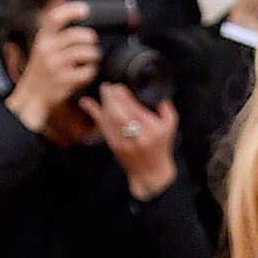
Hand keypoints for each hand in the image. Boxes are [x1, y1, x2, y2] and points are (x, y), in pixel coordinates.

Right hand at [4, 1, 99, 133]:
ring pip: (84, 53)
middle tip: (93, 41)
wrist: (34, 93)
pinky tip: (89, 71)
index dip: (71, 11)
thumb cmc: (44, 68)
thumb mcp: (45, 46)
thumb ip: (57, 33)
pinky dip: (92, 71)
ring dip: (94, 54)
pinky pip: (87, 72)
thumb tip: (76, 14)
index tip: (85, 10)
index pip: (54, 18)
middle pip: (74, 35)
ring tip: (94, 57)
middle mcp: (47, 49)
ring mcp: (55, 65)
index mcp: (43, 38)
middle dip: (89, 37)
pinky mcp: (64, 80)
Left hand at [79, 84, 178, 199]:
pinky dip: (94, 113)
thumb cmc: (160, 147)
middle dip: (112, 97)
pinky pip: (102, 126)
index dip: (124, 95)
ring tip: (103, 91)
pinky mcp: (114, 146)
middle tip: (108, 86)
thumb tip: (156, 92)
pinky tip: (87, 103)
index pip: (136, 108)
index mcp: (154, 130)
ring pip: (110, 118)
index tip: (119, 86)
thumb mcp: (170, 127)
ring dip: (104, 102)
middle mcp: (139, 136)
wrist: (151, 171)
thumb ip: (165, 109)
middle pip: (121, 112)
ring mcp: (125, 142)